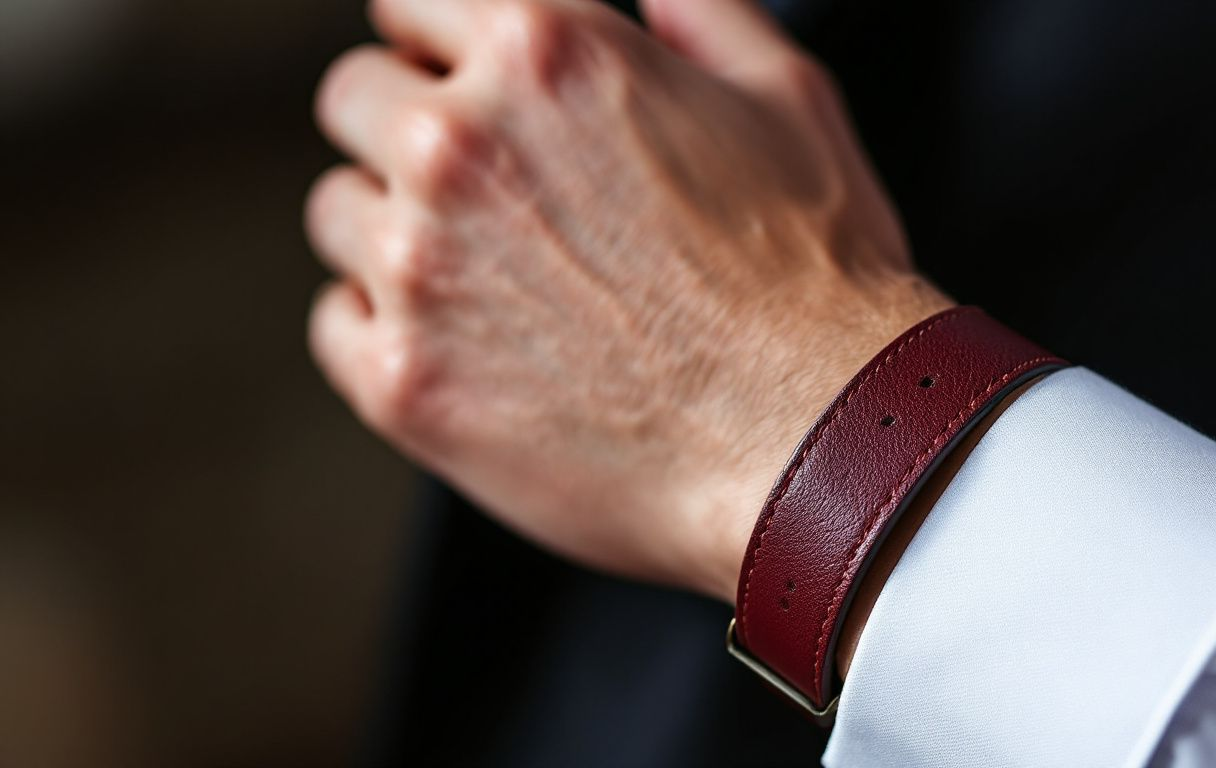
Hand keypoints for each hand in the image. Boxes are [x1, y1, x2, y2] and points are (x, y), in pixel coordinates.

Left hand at [306, 0, 951, 601]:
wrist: (815, 442)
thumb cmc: (815, 278)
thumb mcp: (785, 94)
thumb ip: (697, 13)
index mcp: (543, 52)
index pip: (409, 0)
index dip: (438, 38)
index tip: (453, 76)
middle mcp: (460, 145)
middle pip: (354, 97)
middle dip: (404, 126)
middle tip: (479, 188)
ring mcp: (419, 267)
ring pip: (337, 212)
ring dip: (393, 230)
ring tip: (488, 279)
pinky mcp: (402, 380)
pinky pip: (337, 324)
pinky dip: (387, 329)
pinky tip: (469, 346)